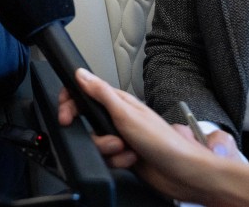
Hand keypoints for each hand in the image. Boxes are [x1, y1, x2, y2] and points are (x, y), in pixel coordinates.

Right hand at [57, 68, 226, 204]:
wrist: (182, 173)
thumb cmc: (164, 142)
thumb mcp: (127, 114)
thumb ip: (101, 93)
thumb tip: (80, 74)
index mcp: (119, 102)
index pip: (85, 94)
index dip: (70, 102)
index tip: (65, 114)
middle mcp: (119, 118)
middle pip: (87, 123)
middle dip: (93, 135)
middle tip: (108, 140)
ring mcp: (121, 137)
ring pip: (95, 143)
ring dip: (109, 150)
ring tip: (126, 150)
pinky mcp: (123, 155)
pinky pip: (106, 158)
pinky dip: (117, 162)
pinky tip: (131, 160)